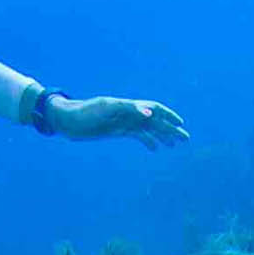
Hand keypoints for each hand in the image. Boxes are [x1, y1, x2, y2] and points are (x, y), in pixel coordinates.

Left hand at [46, 95, 188, 149]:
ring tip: (174, 145)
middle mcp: (129, 113)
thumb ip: (127, 108)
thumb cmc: (85, 112)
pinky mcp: (116, 131)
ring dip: (162, 135)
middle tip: (185, 139)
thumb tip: (148, 113)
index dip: (168, 115)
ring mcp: (123, 122)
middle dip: (170, 128)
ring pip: (148, 129)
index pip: (154, 109)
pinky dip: (147, 141)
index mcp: (128, 106)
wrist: (68, 120)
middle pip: (155, 120)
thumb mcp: (106, 108)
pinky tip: (154, 149)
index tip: (181, 123)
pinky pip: (136, 135)